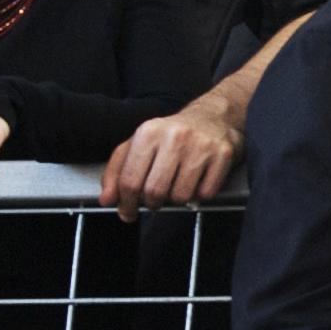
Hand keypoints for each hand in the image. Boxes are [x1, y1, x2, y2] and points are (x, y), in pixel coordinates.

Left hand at [101, 100, 237, 220]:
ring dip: (177, 199)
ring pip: (180, 196)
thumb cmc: (171, 135)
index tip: (128, 212)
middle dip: (153, 203)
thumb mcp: (139, 145)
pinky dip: (199, 194)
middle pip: (154, 191)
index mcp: (148, 132)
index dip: (126, 203)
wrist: (212, 117)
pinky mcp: (223, 155)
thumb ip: (117, 171)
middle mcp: (174, 136)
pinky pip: (205, 194)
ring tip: (177, 185)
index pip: (129, 180)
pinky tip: (197, 181)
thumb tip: (107, 199)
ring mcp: (201, 146)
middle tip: (155, 199)